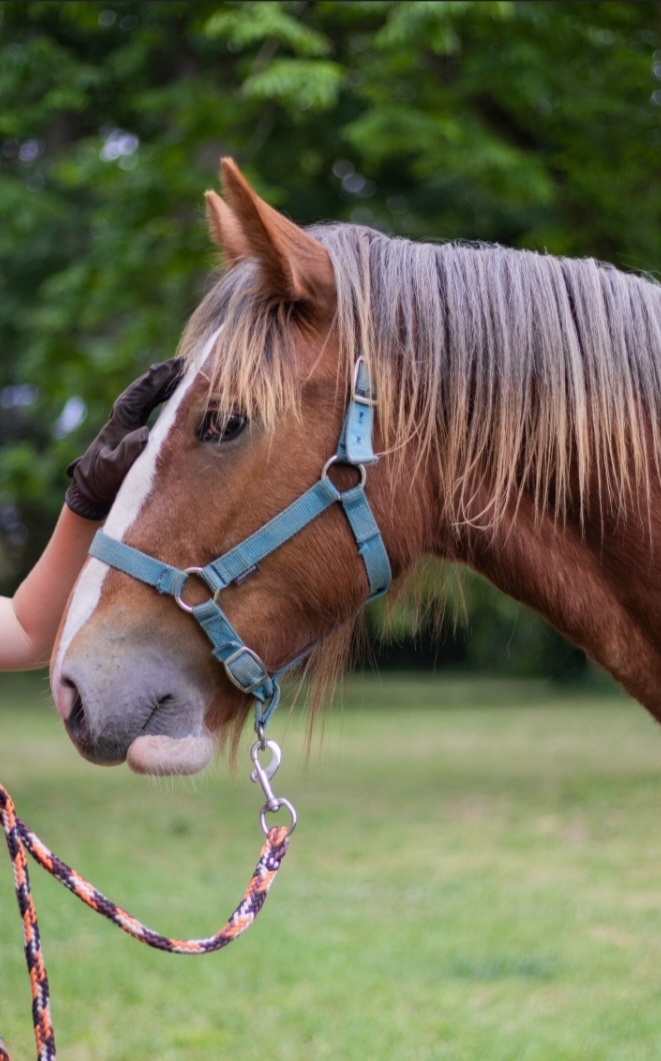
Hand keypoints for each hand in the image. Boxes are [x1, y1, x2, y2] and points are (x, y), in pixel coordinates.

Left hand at [65, 358, 183, 519]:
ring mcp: (130, 422)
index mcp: (120, 420)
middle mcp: (125, 416)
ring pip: (150, 396)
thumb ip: (127, 451)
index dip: (153, 380)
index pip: (138, 394)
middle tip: (184, 363)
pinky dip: (166, 397)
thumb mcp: (114, 467)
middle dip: (164, 376)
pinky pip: (153, 407)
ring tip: (185, 373)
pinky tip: (179, 394)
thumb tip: (145, 432)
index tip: (169, 368)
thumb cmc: (102, 479)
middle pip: (146, 390)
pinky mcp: (136, 429)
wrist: (93, 489)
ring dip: (166, 384)